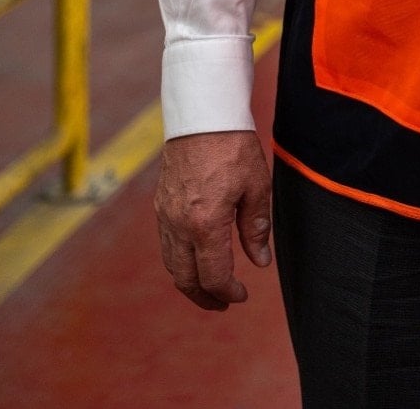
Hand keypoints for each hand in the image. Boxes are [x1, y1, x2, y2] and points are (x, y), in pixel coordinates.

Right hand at [155, 130, 271, 310]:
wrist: (202, 115)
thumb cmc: (233, 146)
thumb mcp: (256, 186)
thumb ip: (256, 228)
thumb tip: (259, 262)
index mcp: (205, 225)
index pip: (214, 276)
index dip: (228, 293)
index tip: (242, 295)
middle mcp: (179, 225)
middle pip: (185, 279)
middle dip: (204, 297)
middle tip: (223, 303)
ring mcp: (165, 216)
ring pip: (172, 264)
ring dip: (190, 281)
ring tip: (210, 286)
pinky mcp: (160, 204)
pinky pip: (166, 244)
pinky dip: (180, 260)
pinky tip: (196, 256)